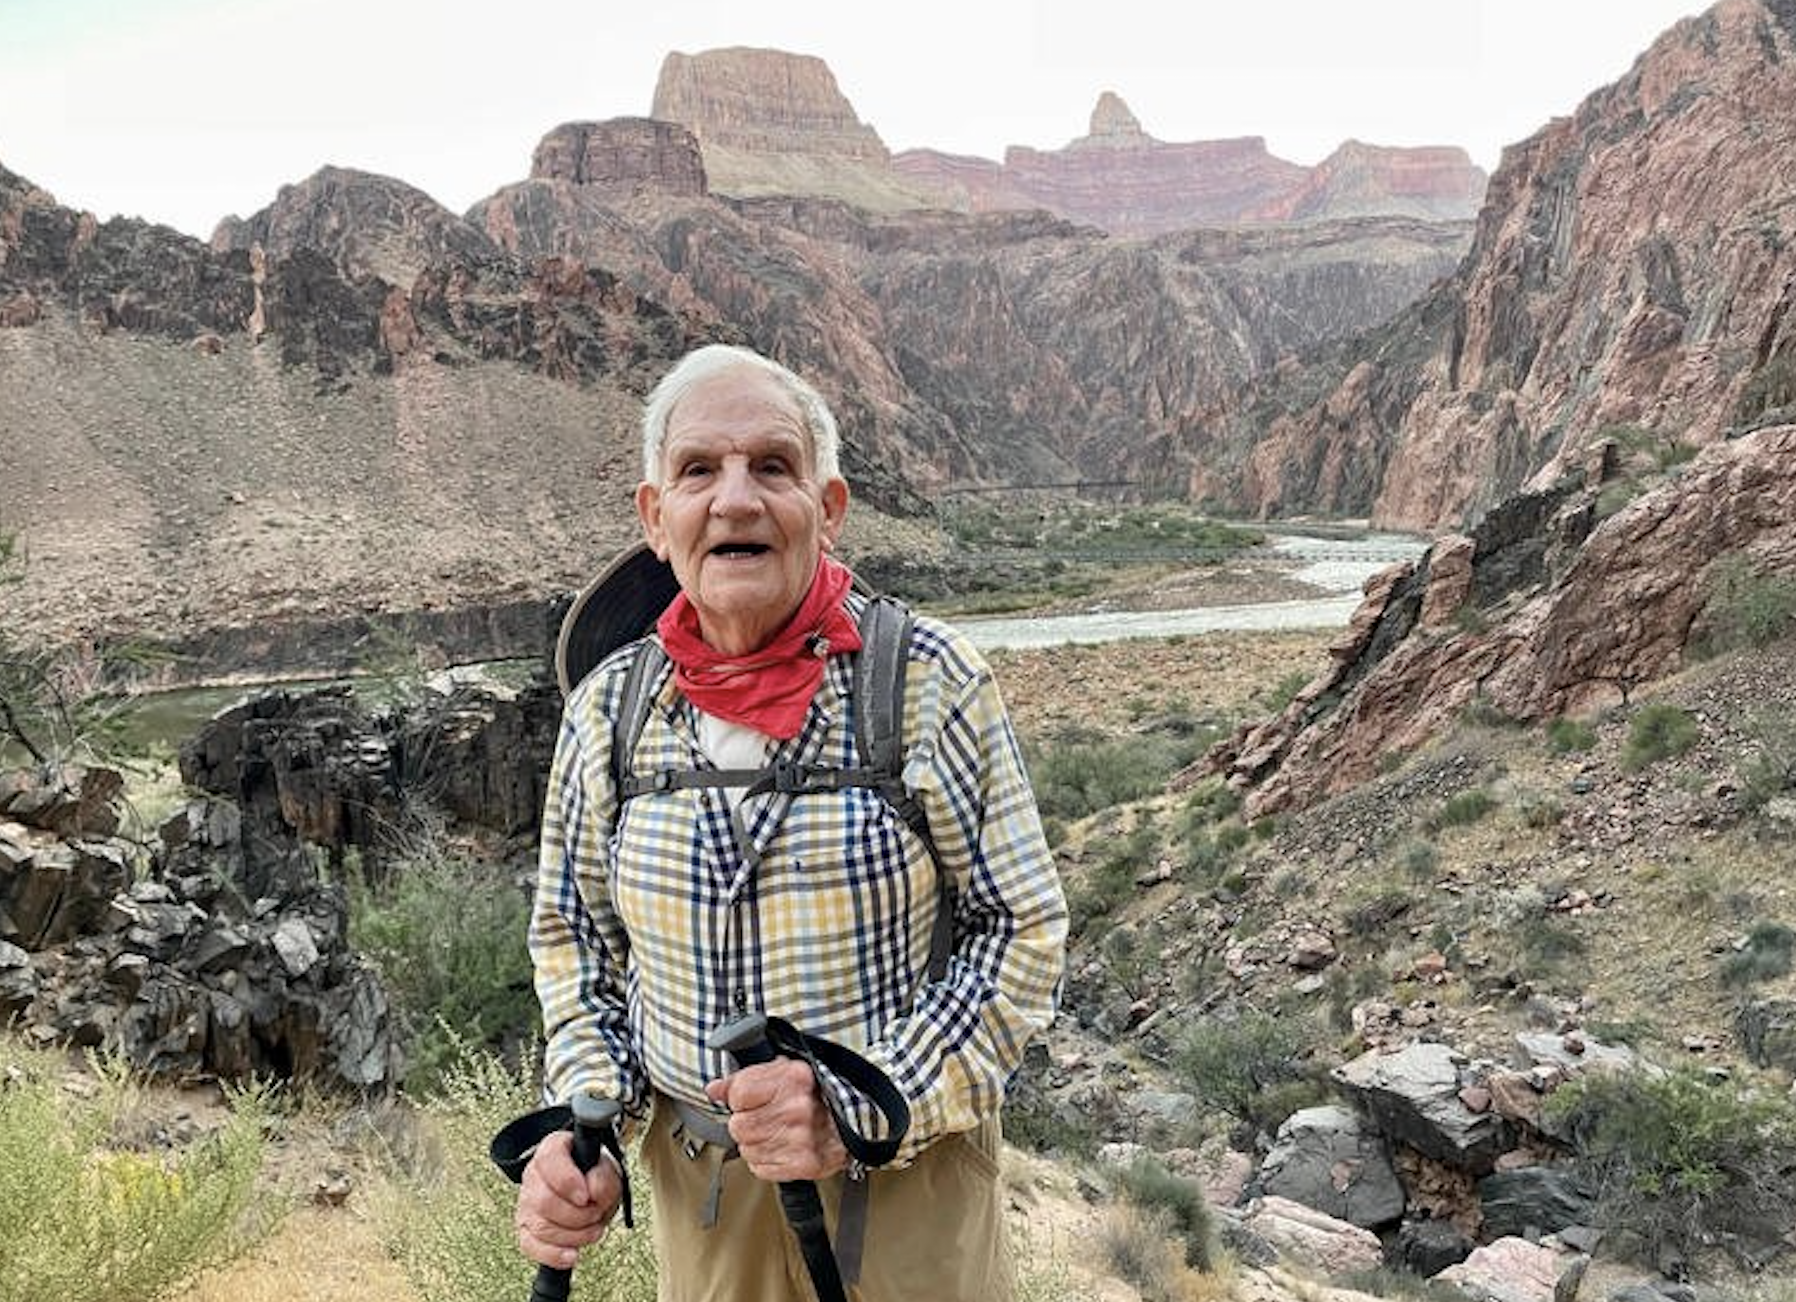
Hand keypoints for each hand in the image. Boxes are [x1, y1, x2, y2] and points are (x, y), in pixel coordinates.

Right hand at [515, 1129, 623, 1268]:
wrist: (591, 1190)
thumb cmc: (596, 1177)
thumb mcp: (609, 1171)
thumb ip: (604, 1177)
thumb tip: (593, 1192)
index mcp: (553, 1150)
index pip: (549, 1160)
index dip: (568, 1182)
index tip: (586, 1197)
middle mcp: (533, 1174)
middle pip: (544, 1201)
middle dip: (577, 1215)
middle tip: (596, 1213)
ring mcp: (526, 1203)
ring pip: (541, 1227)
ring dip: (574, 1235)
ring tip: (593, 1229)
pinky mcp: (525, 1229)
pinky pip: (531, 1246)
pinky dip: (554, 1254)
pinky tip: (572, 1254)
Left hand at [706, 1058, 847, 1180]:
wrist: (860, 1121)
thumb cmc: (821, 1094)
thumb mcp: (786, 1072)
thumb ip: (747, 1078)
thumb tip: (714, 1089)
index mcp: (793, 1079)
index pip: (738, 1094)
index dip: (740, 1099)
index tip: (750, 1100)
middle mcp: (796, 1109)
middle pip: (738, 1126)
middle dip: (747, 1123)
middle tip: (766, 1117)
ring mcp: (800, 1139)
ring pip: (746, 1149)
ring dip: (756, 1143)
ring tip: (777, 1132)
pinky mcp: (803, 1164)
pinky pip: (760, 1169)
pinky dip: (766, 1161)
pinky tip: (781, 1148)